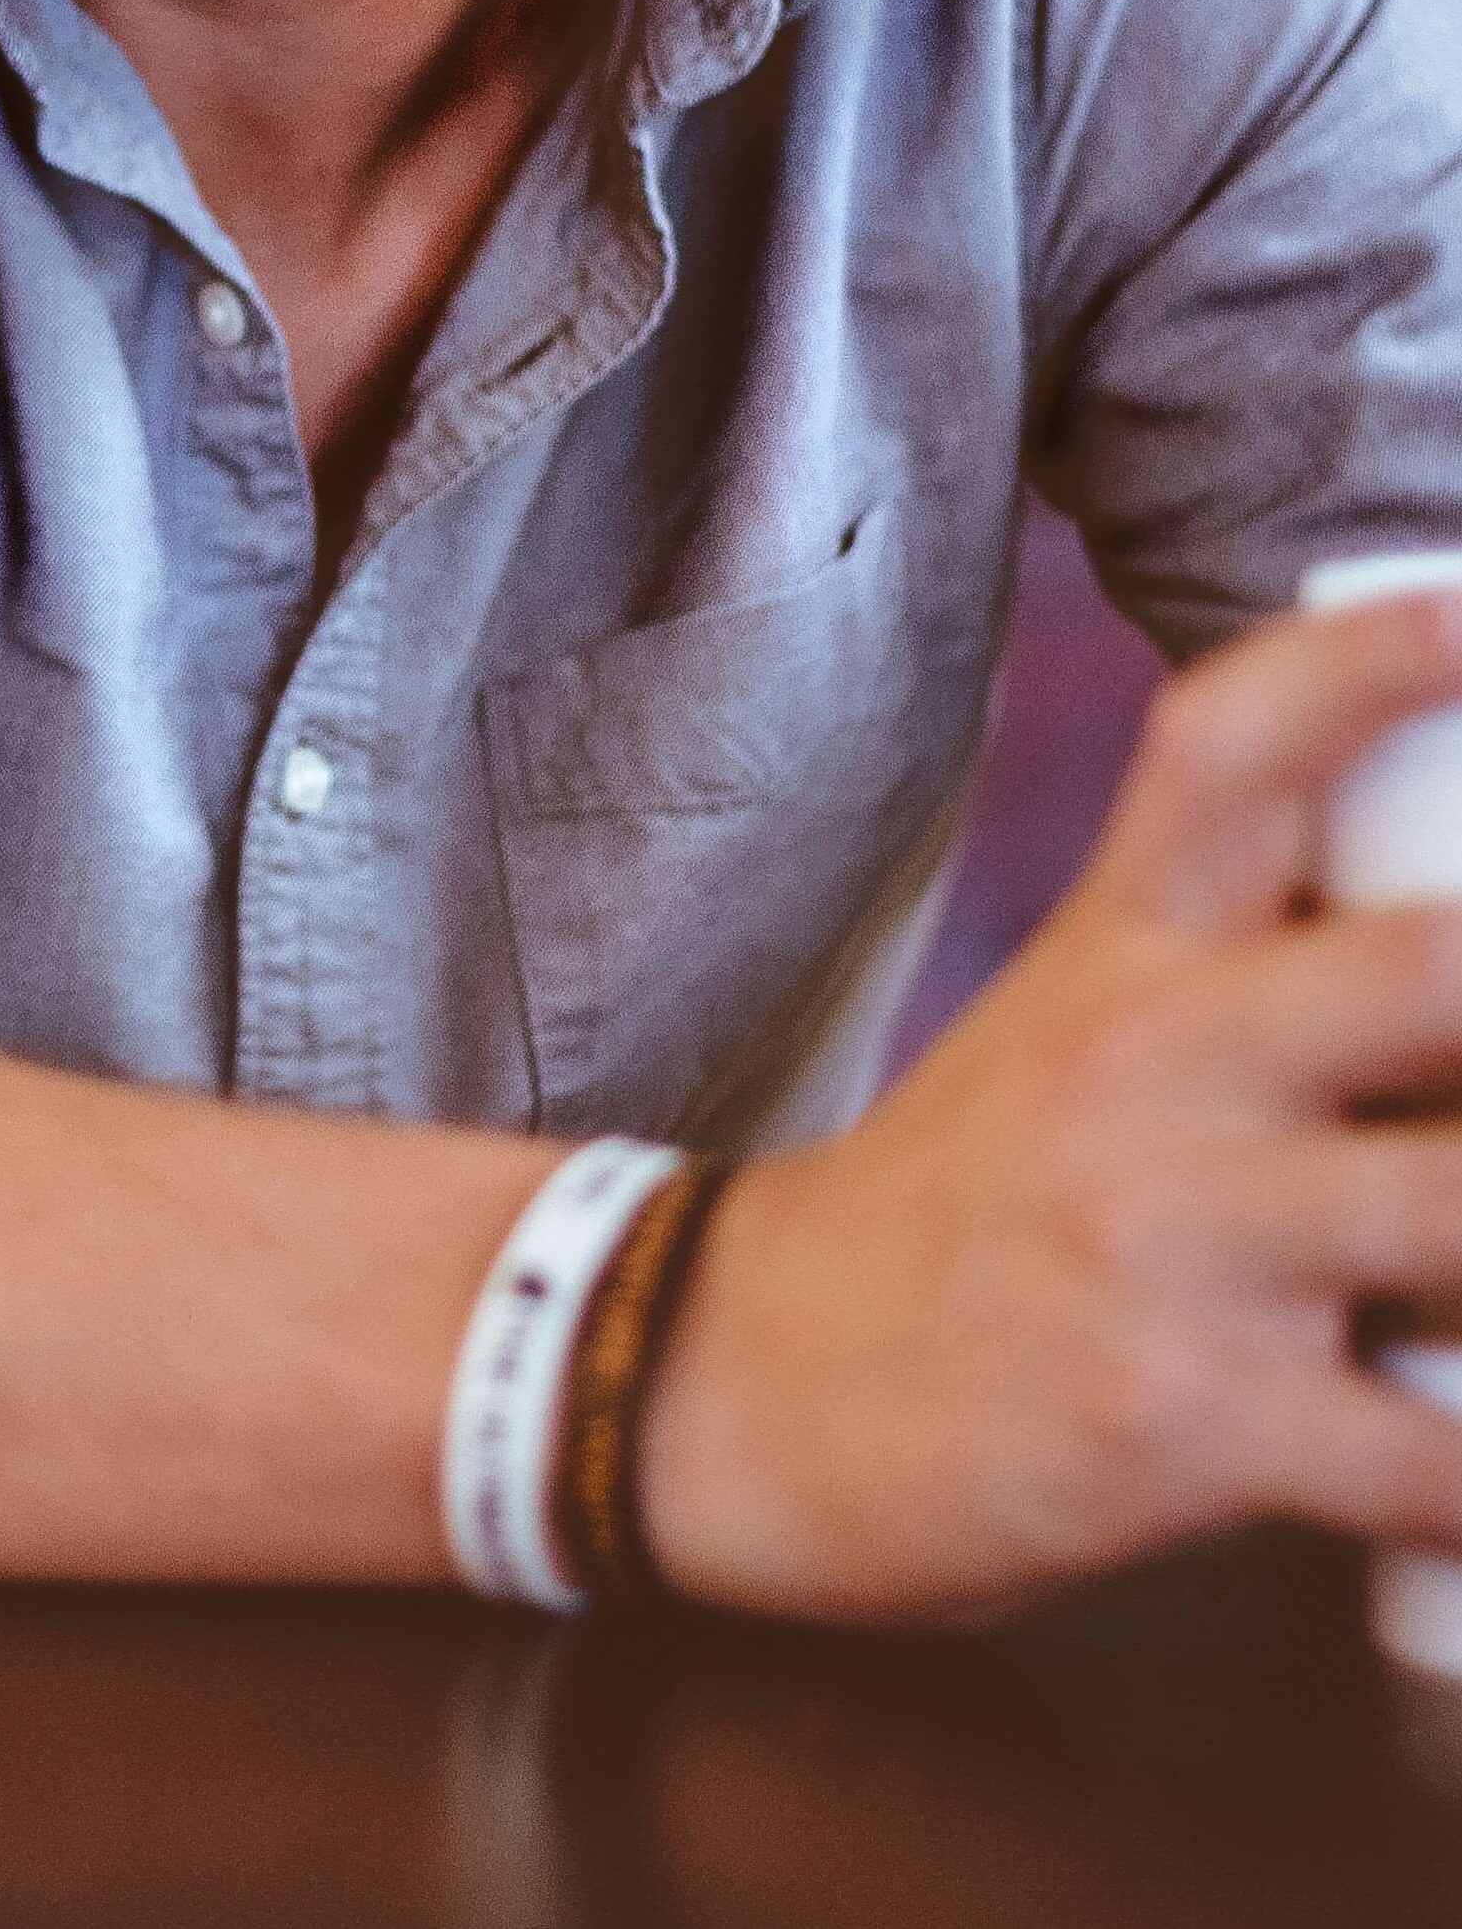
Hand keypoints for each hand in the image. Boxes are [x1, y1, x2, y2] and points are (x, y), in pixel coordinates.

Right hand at [639, 586, 1461, 1625]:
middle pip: (1424, 967)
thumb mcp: (1067, 1036)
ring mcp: (1172, 1238)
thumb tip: (1453, 936)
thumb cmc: (950, 1217)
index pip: (1229, 747)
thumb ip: (1245, 970)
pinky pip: (1434, 1462)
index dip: (1367, 664)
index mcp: (1122, 959)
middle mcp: (1151, 1070)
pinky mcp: (1187, 1420)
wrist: (737, 1390)